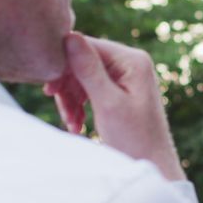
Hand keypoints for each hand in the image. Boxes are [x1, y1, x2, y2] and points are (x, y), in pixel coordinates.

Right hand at [44, 33, 185, 180]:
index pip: (86, 45)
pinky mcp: (120, 90)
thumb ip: (88, 70)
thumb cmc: (134, 139)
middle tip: (64, 113)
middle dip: (68, 86)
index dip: (64, 64)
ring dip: (72, 99)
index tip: (51, 92)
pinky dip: (79, 105)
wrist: (152, 167)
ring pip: (83, 75)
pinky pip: (90, 88)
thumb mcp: (108, 103)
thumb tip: (69, 36)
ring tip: (72, 123)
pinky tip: (76, 124)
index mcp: (133, 59)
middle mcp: (131, 62)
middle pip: (83, 60)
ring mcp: (127, 76)